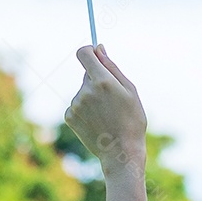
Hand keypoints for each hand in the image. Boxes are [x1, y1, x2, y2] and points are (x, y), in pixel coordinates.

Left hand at [65, 45, 147, 177]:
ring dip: (92, 96)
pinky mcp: (69, 116)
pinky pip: (77, 104)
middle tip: (112, 99)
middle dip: (98, 80)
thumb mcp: (130, 90)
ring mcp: (75, 104)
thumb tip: (99, 48)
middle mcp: (85, 91)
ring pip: (83, 90)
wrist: (121, 152)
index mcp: (102, 81)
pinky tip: (97, 121)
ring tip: (106, 114)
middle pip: (87, 74)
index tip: (95, 55)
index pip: (83, 53)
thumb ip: (112, 67)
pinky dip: (85, 109)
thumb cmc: (132, 120)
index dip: (89, 51)